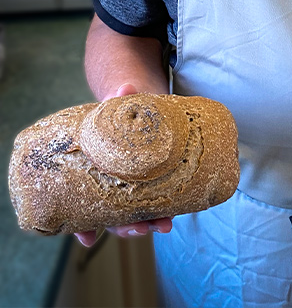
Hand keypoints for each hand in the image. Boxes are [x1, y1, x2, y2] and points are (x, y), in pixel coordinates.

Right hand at [74, 83, 173, 246]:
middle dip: (126, 226)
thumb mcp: (117, 106)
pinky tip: (171, 218)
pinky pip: (157, 201)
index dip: (85, 227)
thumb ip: (119, 99)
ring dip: (148, 222)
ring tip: (163, 225)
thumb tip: (127, 87)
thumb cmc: (120, 112)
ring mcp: (134, 186)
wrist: (137, 106)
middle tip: (139, 227)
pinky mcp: (155, 180)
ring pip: (136, 213)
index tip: (88, 239)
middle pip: (114, 216)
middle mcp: (113, 185)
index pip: (87, 206)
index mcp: (96, 173)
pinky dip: (163, 211)